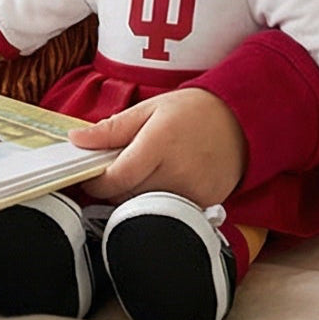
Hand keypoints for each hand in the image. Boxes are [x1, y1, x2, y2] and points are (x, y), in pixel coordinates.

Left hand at [70, 87, 246, 208]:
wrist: (241, 120)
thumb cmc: (193, 111)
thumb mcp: (149, 109)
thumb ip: (111, 129)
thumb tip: (77, 140)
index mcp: (159, 144)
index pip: (116, 178)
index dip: (96, 182)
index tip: (89, 175)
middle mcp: (177, 172)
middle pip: (128, 196)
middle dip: (114, 186)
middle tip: (115, 168)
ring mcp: (193, 193)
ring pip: (146, 206)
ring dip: (134, 194)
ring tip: (143, 171)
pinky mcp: (205, 205)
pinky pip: (168, 210)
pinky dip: (157, 200)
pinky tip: (163, 179)